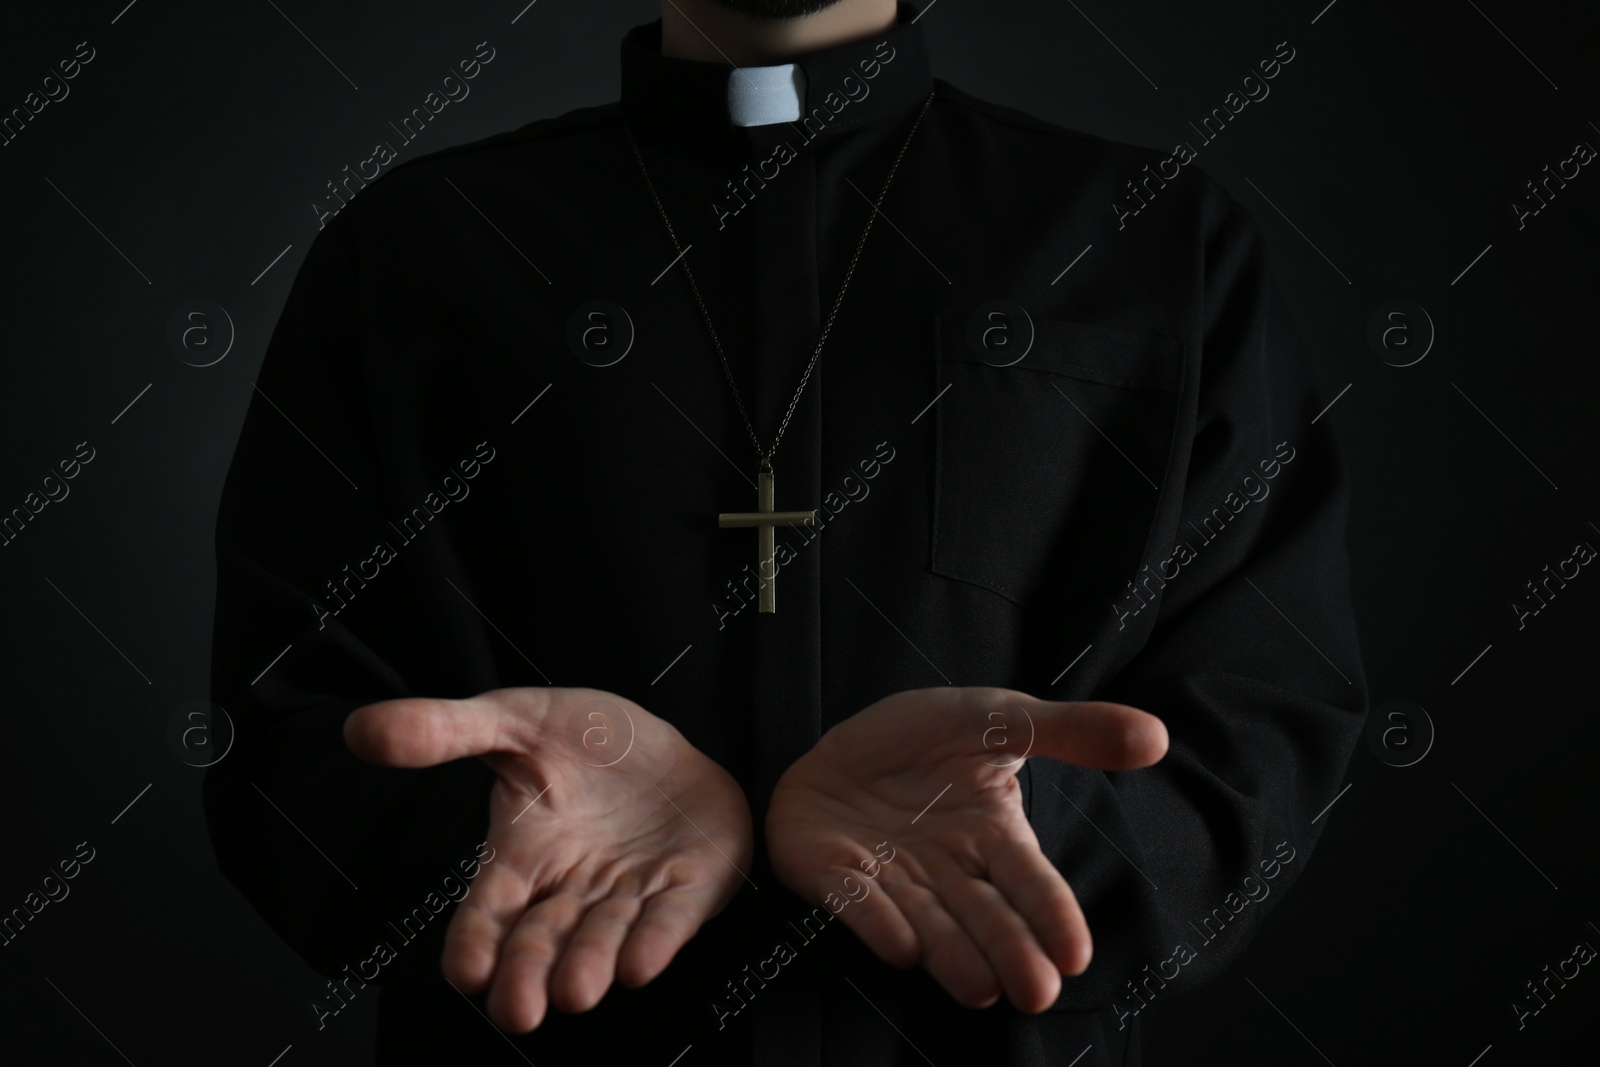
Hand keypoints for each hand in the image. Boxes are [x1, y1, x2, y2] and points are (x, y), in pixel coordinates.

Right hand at [344, 687, 752, 1031]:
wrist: (671, 742)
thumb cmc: (587, 743)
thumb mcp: (516, 722)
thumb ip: (447, 731)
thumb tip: (360, 727)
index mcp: (524, 859)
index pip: (488, 910)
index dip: (475, 942)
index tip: (465, 973)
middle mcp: (573, 890)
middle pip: (542, 941)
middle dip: (528, 974)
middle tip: (519, 1009)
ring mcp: (631, 894)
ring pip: (604, 939)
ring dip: (589, 965)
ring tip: (575, 992)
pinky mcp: (688, 889)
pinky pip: (670, 920)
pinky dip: (656, 942)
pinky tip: (641, 964)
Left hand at [766, 687, 1165, 1012]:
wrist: (840, 744)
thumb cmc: (925, 740)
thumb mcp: (997, 717)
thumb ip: (1071, 730)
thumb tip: (1156, 736)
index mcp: (992, 835)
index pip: (1030, 882)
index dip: (1052, 915)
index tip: (1076, 953)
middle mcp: (947, 870)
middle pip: (985, 917)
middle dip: (1010, 952)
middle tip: (1036, 991)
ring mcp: (891, 878)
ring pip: (928, 924)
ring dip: (952, 956)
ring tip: (980, 987)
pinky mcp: (834, 875)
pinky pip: (854, 901)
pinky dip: (876, 922)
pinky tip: (901, 946)